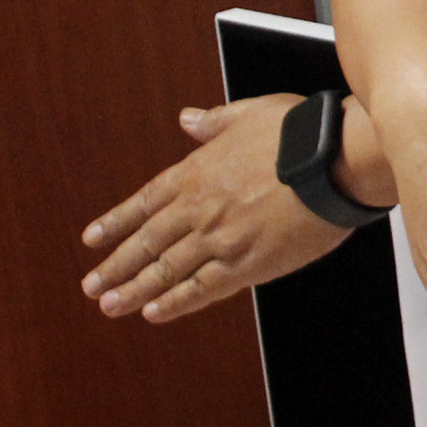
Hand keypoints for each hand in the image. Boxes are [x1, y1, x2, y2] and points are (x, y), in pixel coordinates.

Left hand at [80, 96, 354, 322]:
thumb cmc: (300, 132)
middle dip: (115, 265)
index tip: (93, 238)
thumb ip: (215, 121)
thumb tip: (189, 119)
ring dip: (133, 289)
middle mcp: (200, 208)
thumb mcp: (250, 113)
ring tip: (109, 305)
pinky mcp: (246, 264)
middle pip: (147, 242)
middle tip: (92, 285)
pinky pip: (202, 289)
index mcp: (198, 172)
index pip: (145, 202)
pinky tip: (154, 312)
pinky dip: (175, 302)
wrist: (334, 159)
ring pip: (166, 270)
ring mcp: (220, 238)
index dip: (117, 222)